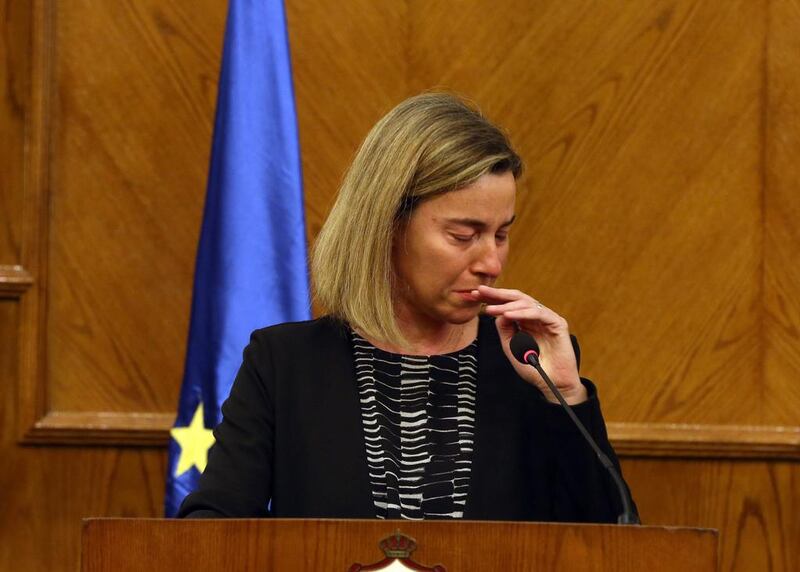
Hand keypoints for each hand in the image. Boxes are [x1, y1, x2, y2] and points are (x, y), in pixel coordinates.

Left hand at [473, 285, 586, 404]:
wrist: (553, 383)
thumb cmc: (532, 367)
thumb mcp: (511, 347)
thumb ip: (504, 329)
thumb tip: (497, 312)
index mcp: (525, 320)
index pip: (508, 304)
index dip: (492, 298)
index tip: (474, 295)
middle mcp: (536, 316)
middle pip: (516, 299)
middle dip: (497, 294)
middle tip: (480, 291)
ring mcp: (547, 318)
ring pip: (526, 303)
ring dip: (506, 305)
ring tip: (489, 309)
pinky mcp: (558, 323)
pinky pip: (539, 313)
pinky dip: (522, 313)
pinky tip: (507, 315)